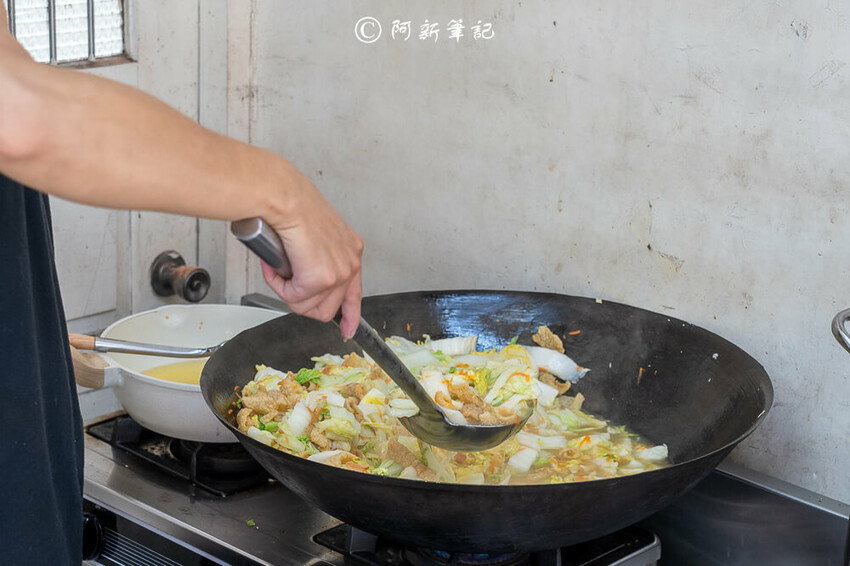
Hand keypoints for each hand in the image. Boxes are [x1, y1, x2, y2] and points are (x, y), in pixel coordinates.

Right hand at [260, 167, 362, 339]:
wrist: (286, 198)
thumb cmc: (293, 206)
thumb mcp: (314, 235)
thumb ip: (316, 258)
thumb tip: (301, 277)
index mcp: (351, 251)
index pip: (355, 294)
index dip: (350, 316)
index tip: (347, 330)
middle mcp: (350, 263)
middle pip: (328, 309)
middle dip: (302, 302)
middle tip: (286, 283)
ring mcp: (338, 273)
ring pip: (308, 308)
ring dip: (288, 294)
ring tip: (279, 270)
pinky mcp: (321, 279)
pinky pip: (294, 298)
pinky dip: (278, 285)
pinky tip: (276, 265)